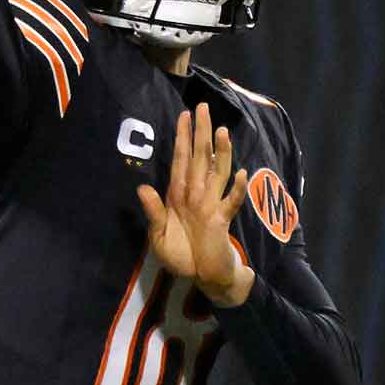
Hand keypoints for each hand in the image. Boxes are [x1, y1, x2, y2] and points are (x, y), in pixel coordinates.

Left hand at [136, 103, 254, 306]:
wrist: (202, 277)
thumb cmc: (182, 255)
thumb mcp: (159, 237)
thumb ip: (153, 212)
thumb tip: (142, 188)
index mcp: (179, 194)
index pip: (181, 159)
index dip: (182, 138)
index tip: (184, 115)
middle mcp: (196, 194)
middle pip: (199, 158)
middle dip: (200, 133)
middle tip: (204, 107)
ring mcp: (211, 204)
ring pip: (217, 172)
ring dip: (220, 152)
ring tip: (222, 131)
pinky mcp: (222, 219)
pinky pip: (231, 201)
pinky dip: (237, 189)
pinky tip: (242, 173)